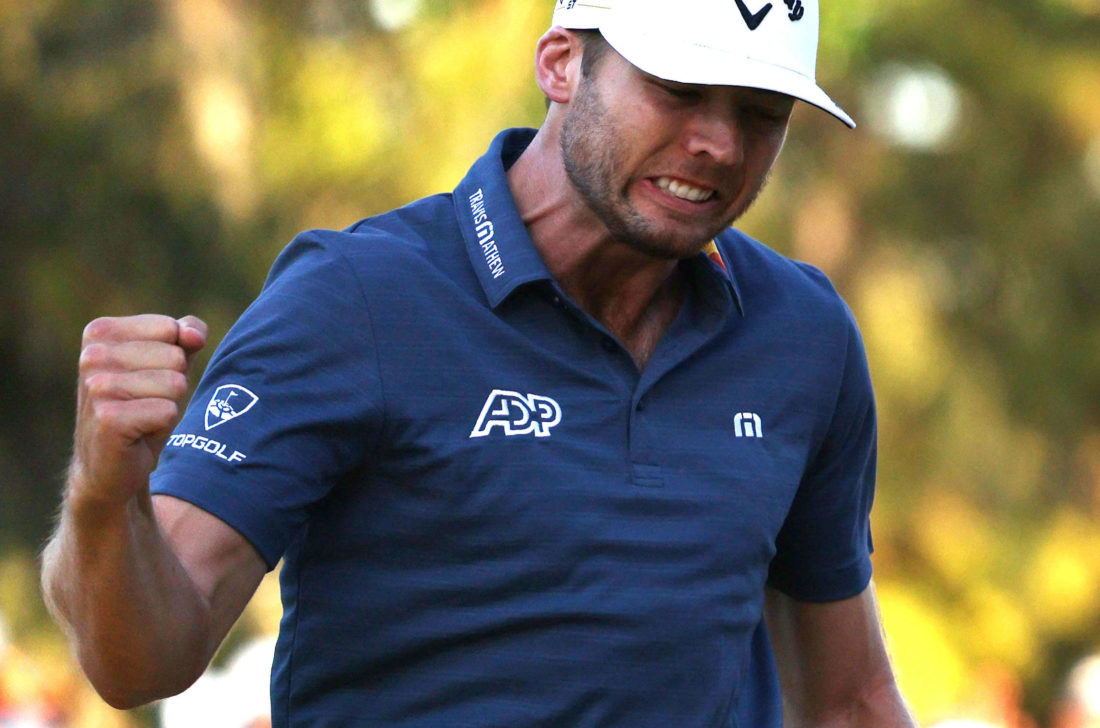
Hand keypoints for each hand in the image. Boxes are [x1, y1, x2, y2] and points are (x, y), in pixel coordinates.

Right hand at [70, 315, 207, 510]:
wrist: (113, 464)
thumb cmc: (143, 406)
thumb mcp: (169, 363)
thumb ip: (186, 334)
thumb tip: (193, 334)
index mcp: (100, 332)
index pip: (171, 328)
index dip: (173, 358)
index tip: (148, 378)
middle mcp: (92, 355)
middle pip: (176, 357)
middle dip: (172, 384)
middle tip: (146, 402)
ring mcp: (96, 387)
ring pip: (175, 384)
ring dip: (167, 405)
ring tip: (143, 416)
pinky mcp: (108, 418)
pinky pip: (167, 411)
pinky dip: (161, 425)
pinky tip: (139, 433)